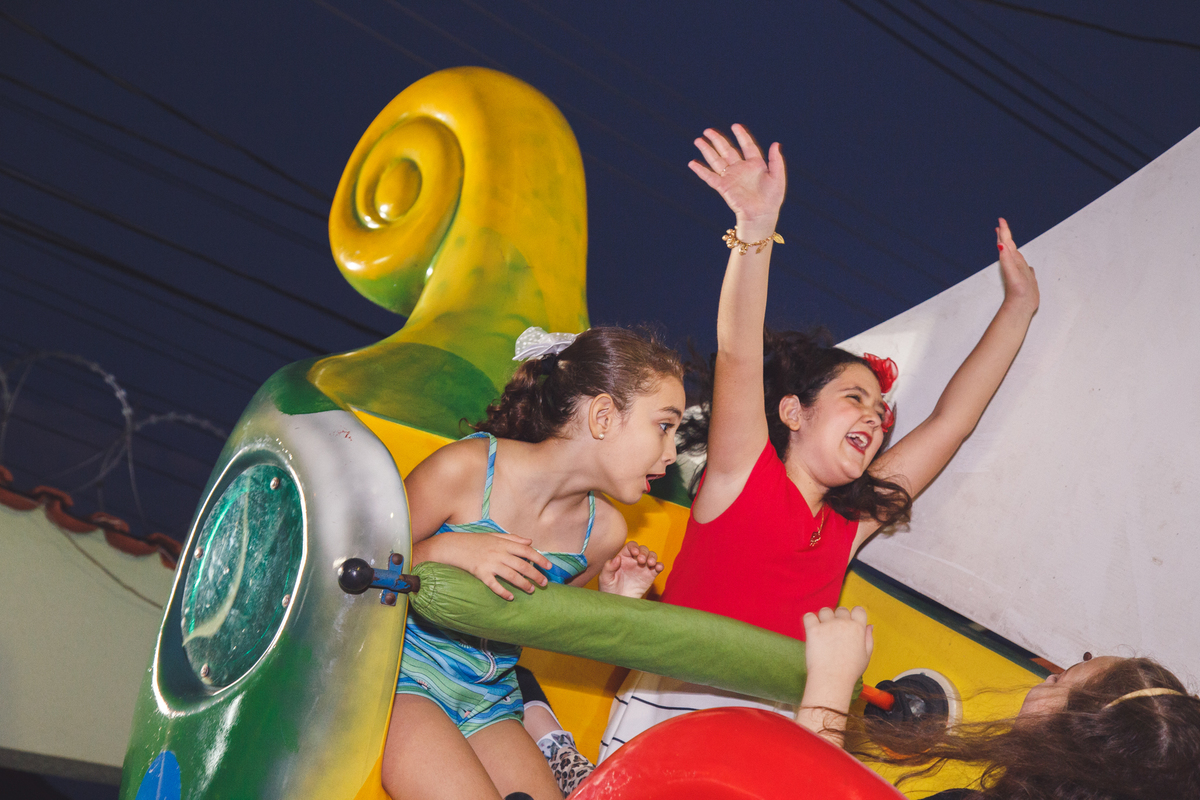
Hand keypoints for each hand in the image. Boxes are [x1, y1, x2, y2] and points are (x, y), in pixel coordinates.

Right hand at [414, 531, 552, 600]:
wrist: (452, 546)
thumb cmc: (474, 541)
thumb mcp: (494, 535)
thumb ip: (513, 538)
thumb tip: (530, 541)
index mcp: (503, 543)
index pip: (526, 551)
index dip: (539, 559)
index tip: (549, 567)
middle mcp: (499, 553)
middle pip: (522, 565)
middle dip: (535, 574)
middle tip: (544, 583)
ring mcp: (489, 563)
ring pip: (511, 575)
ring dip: (523, 584)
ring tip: (531, 590)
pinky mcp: (480, 573)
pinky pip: (494, 584)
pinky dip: (503, 591)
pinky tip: (510, 597)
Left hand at [598, 541, 663, 597]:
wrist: (618, 603)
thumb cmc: (609, 589)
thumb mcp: (605, 578)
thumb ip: (608, 567)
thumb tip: (617, 558)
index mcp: (623, 558)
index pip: (630, 546)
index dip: (634, 547)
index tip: (634, 552)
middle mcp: (634, 561)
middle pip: (643, 549)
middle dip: (644, 552)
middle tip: (641, 560)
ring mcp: (643, 568)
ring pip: (651, 556)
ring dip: (653, 557)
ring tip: (650, 563)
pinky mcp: (650, 576)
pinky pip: (658, 567)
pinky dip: (660, 565)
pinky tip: (658, 567)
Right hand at [689, 124, 785, 236]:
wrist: (761, 215)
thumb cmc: (772, 199)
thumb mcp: (778, 177)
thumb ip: (776, 160)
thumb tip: (775, 143)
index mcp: (755, 164)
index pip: (747, 146)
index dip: (741, 135)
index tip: (735, 126)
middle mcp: (741, 168)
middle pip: (727, 150)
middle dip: (717, 140)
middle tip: (707, 131)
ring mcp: (731, 177)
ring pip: (716, 160)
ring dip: (707, 150)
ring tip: (698, 140)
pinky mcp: (723, 187)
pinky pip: (710, 177)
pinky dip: (701, 170)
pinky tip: (692, 163)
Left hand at [802, 606, 873, 687]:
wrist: (832, 680)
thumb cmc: (848, 672)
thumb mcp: (866, 656)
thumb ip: (868, 638)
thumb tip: (869, 626)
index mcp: (858, 628)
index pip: (858, 610)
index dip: (854, 615)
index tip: (850, 622)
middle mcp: (843, 624)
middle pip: (841, 609)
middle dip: (839, 618)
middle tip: (835, 632)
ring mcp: (828, 626)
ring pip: (825, 611)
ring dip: (824, 618)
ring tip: (824, 632)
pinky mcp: (813, 630)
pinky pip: (809, 616)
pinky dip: (810, 620)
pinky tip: (813, 629)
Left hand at [996, 218, 1038, 313]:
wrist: (1021, 307)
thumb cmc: (1017, 292)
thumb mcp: (1012, 273)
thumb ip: (1006, 259)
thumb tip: (1000, 244)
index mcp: (1011, 260)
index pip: (1006, 242)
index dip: (1004, 231)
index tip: (1000, 220)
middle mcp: (1014, 264)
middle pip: (1008, 245)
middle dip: (1005, 234)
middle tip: (1002, 224)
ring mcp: (1020, 270)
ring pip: (1015, 254)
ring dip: (1012, 245)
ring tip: (1008, 238)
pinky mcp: (1025, 277)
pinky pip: (1024, 265)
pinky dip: (1022, 260)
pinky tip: (1023, 260)